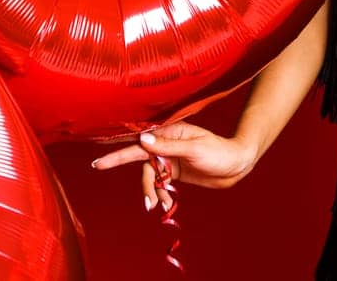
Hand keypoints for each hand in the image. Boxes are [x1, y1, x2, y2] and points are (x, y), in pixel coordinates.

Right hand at [90, 121, 259, 209]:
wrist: (237, 165)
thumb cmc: (219, 151)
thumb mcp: (194, 149)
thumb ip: (167, 147)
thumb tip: (142, 139)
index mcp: (170, 132)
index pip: (140, 140)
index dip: (119, 149)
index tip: (100, 160)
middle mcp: (166, 144)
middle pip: (140, 159)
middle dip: (130, 170)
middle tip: (111, 176)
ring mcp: (170, 158)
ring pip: (150, 175)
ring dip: (151, 190)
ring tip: (157, 205)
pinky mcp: (175, 172)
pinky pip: (159, 184)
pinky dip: (160, 194)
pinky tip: (166, 204)